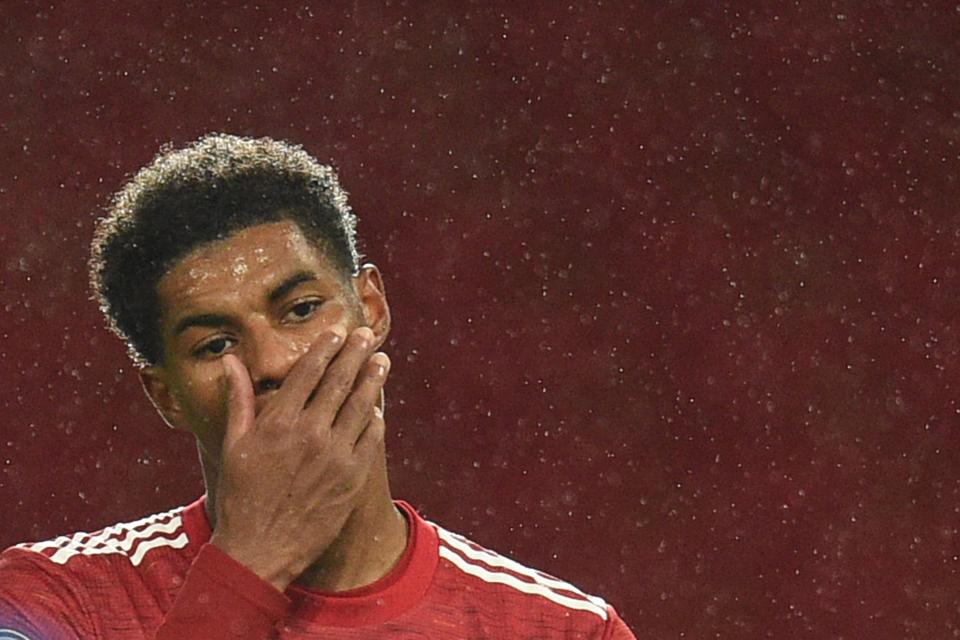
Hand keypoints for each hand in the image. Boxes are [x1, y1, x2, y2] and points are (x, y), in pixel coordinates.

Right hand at [208, 326, 389, 591]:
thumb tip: (231, 361)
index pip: (309, 372)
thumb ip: (239, 399)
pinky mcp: (353, 477)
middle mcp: (310, 433)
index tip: (337, 331)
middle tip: (365, 335)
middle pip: (340, 382)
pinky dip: (375, 418)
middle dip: (355, 353)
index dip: (326, 348)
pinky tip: (378, 406)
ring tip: (381, 361)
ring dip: (373, 379)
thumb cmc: (242, 496)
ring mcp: (335, 455)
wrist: (260, 550)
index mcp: (279, 422)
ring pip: (361, 406)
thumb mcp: (234, 445)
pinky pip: (370, 438)